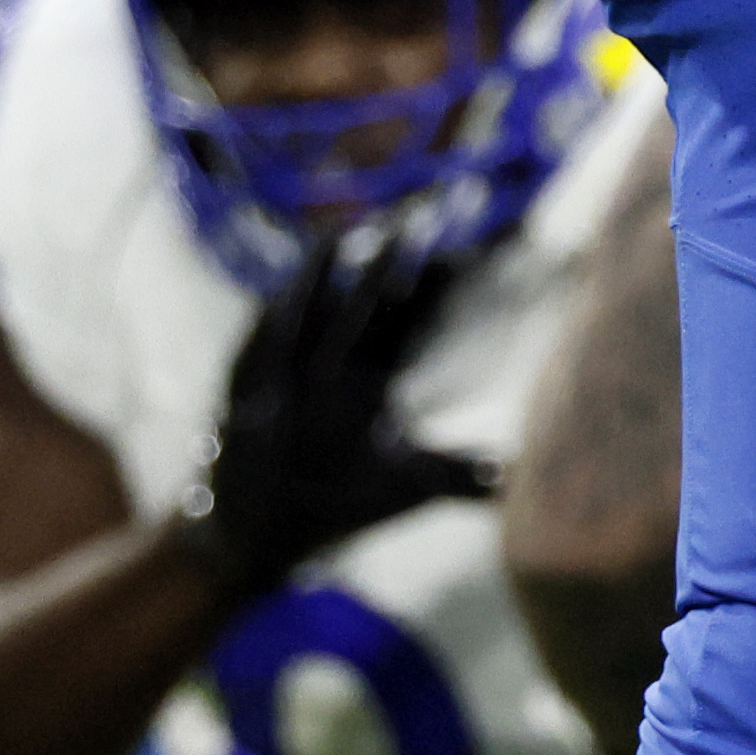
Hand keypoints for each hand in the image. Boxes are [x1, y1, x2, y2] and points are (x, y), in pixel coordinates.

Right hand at [183, 222, 497, 592]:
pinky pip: (253, 360)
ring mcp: (286, 382)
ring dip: (320, 279)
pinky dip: (264, 331)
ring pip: (307, 318)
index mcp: (372, 381)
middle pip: (365, 309)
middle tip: (411, 220)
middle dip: (386, 267)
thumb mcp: (403, 487)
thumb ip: (456, 477)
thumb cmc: (340, 503)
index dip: (432, 288)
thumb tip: (511, 475)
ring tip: (339, 235)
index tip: (462, 250)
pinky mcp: (244, 403)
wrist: (262, 534)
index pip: (409, 322)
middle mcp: (332, 370)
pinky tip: (276, 301)